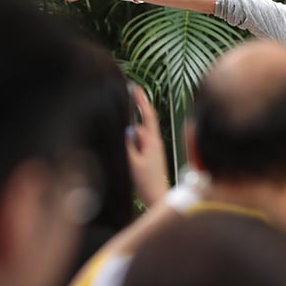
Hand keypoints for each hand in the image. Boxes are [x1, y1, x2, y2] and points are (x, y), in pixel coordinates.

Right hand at [126, 85, 169, 205]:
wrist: (157, 197)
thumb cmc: (145, 182)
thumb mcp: (133, 162)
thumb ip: (130, 145)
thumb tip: (129, 129)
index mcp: (153, 142)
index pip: (147, 116)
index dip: (141, 101)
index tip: (136, 88)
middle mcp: (156, 142)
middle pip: (143, 124)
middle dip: (136, 115)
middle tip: (129, 100)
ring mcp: (155, 148)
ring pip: (141, 134)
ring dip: (133, 133)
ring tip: (128, 139)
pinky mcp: (152, 155)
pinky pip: (142, 142)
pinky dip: (134, 141)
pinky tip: (129, 144)